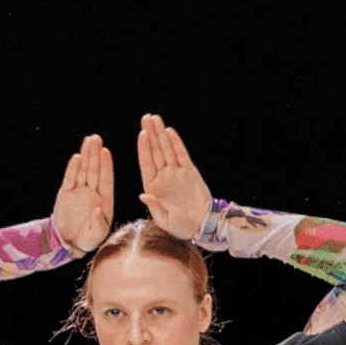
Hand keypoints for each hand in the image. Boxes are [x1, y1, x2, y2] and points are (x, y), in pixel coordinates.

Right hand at [53, 135, 114, 252]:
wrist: (69, 241)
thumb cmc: (88, 239)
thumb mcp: (97, 235)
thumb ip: (99, 224)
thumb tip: (98, 210)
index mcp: (105, 200)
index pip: (106, 179)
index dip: (106, 166)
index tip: (106, 152)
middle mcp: (93, 192)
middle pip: (94, 170)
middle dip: (96, 154)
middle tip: (96, 138)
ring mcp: (79, 191)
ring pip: (83, 170)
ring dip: (86, 156)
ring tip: (88, 140)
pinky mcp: (66, 193)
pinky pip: (70, 179)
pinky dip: (73, 168)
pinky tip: (76, 158)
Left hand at [134, 114, 213, 244]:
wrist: (203, 226)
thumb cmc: (182, 227)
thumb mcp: (164, 221)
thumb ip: (154, 207)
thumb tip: (143, 194)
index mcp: (153, 187)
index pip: (146, 163)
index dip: (144, 148)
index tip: (142, 134)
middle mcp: (164, 177)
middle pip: (155, 151)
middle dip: (151, 134)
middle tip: (146, 117)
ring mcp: (177, 174)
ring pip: (167, 150)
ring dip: (161, 134)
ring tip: (155, 118)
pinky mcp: (190, 173)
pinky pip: (182, 155)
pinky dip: (176, 143)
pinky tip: (170, 132)